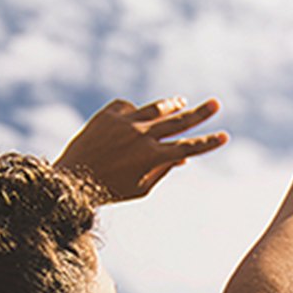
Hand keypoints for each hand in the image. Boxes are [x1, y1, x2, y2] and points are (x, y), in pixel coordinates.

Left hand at [56, 96, 228, 202]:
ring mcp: (125, 123)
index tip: (224, 136)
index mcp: (151, 157)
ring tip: (181, 102)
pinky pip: (128, 106)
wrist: (68, 181)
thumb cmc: (108, 190)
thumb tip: (182, 158)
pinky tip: (134, 117)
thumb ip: (162, 171)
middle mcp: (141, 136)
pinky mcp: (108, 114)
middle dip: (200, 113)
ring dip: (171, 105)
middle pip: (179, 121)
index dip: (208, 142)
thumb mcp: (140, 189)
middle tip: (215, 104)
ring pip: (156, 108)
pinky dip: (134, 112)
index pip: (188, 147)